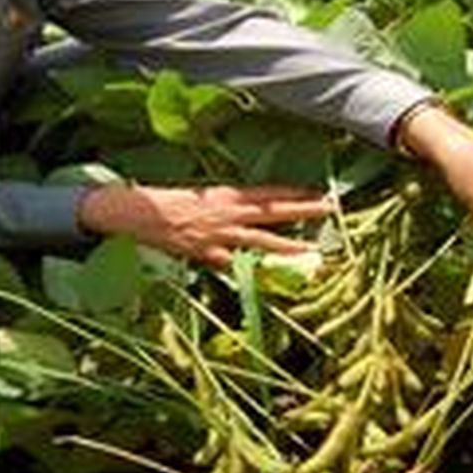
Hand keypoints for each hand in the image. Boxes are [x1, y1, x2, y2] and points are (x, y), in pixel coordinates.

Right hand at [77, 184, 330, 268]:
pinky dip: (246, 270)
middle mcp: (228, 213)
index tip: (318, 193)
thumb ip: (226, 204)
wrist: (143, 212)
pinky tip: (264, 280)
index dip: (294, 193)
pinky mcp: (207, 254)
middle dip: (302, 210)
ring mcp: (220, 235)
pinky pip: (231, 264)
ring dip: (288, 246)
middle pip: (273, 212)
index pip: (268, 193)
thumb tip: (245, 208)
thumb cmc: (170, 199)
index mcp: (227, 194)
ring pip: (261, 241)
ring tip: (311, 251)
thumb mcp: (202, 194)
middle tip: (329, 209)